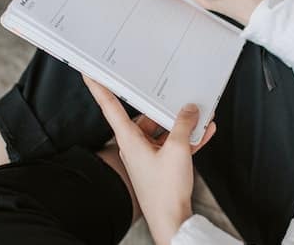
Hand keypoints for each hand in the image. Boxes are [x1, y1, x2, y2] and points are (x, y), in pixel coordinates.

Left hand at [83, 76, 216, 244]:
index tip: (89, 73)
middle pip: (146, 117)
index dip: (99, 87)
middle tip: (178, 97)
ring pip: (162, 131)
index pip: (110, 106)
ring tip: (200, 116)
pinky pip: (172, 145)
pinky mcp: (160, 165)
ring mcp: (147, 156)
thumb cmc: (166, 191)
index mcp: (129, 140)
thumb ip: (183, 125)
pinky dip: (187, 139)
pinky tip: (204, 132)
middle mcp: (134, 146)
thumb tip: (189, 110)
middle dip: (164, 109)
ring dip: (181, 125)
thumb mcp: (178, 150)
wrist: (172, 220)